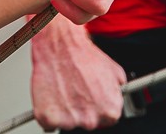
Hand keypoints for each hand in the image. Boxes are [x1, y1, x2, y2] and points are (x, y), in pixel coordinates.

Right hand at [30, 16, 125, 130]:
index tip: (88, 97)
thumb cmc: (82, 54)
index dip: (95, 106)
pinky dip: (47, 110)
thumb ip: (118, 87)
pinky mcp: (49, 118)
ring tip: (62, 87)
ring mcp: (70, 121)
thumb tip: (118, 90)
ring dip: (63, 110)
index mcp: (110, 111)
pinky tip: (51, 93)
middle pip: (86, 122)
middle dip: (79, 108)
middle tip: (73, 89)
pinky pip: (48, 123)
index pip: (105, 120)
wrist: (59, 43)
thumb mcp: (113, 68)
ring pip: (67, 123)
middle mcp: (91, 120)